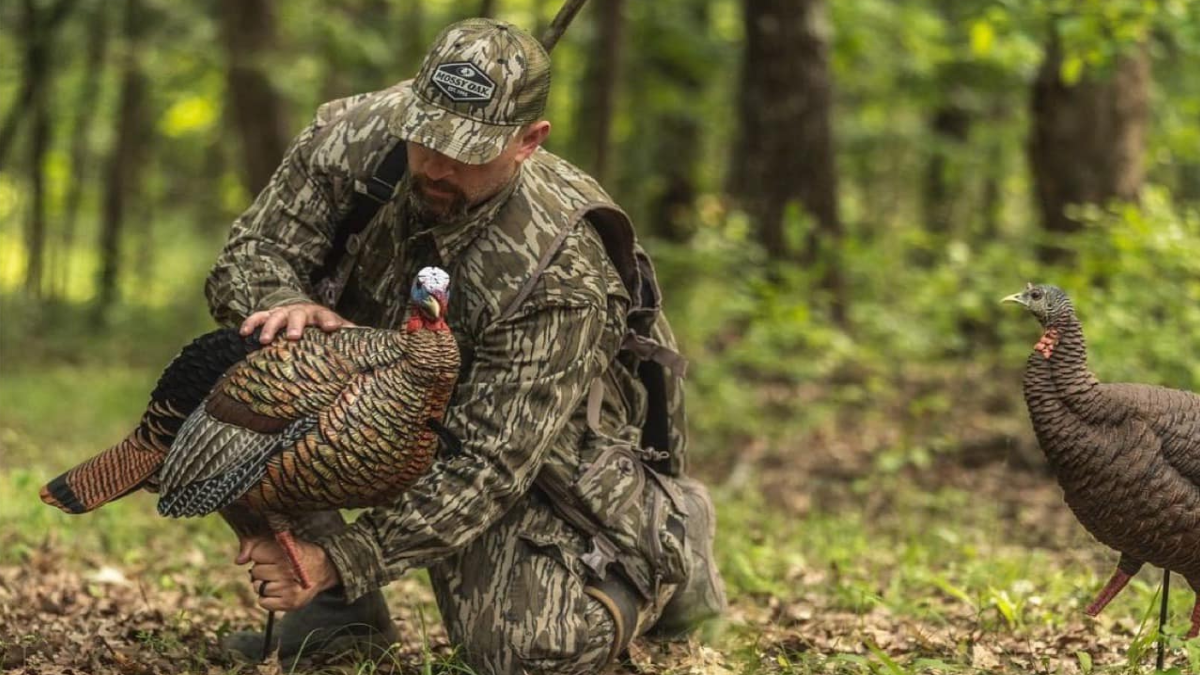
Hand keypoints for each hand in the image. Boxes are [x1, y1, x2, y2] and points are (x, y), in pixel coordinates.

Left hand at [236, 536, 340, 611]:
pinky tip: (280, 591)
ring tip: (281, 580)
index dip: (262, 554)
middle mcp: (286, 570)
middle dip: (263, 570)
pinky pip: (263, 602)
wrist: (324, 569)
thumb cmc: (297, 554)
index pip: (255, 554)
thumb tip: (238, 561)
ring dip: (265, 584)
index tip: (274, 555)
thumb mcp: (280, 542)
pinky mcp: (289, 603)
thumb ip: (256, 544)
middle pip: (255, 572)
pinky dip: (268, 598)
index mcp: (284, 552)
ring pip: (257, 588)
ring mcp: (288, 588)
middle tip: (279, 569)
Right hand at [240, 302, 355, 343]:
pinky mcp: (268, 315)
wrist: (302, 310)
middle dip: (295, 325)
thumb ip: (351, 336)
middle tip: (293, 337)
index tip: (333, 328)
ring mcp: (283, 312)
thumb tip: (376, 344)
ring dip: (270, 327)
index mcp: (320, 316)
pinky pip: (257, 317)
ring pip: (275, 316)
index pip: (326, 317)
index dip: (330, 321)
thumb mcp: (335, 328)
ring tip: (265, 341)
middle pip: (298, 316)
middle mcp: (301, 312)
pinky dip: (250, 323)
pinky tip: (243, 333)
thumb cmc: (321, 325)